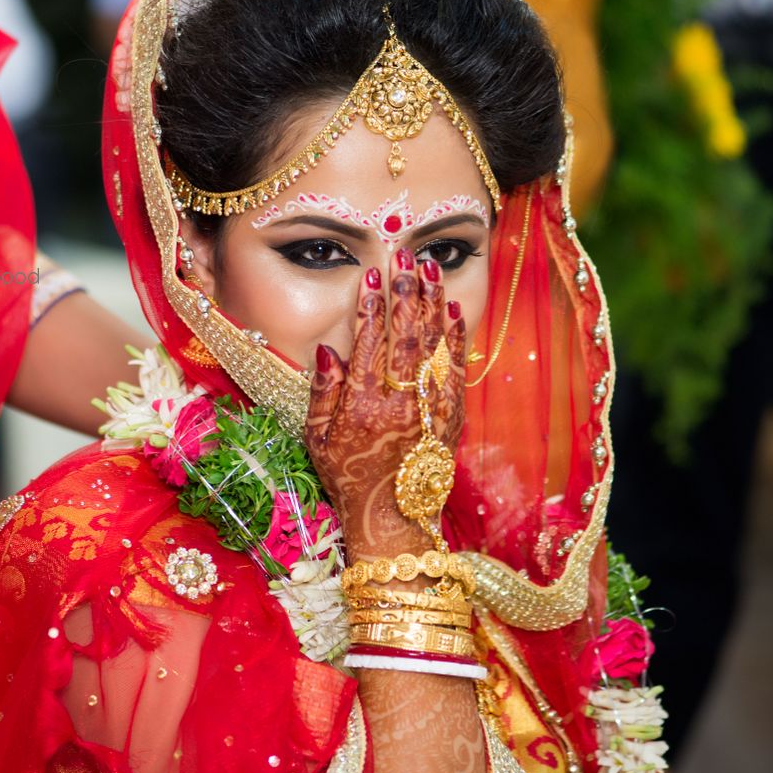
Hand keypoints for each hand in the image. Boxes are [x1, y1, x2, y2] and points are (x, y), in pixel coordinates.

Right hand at [304, 250, 466, 558]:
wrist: (391, 517)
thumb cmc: (346, 476)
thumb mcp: (317, 437)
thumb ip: (323, 390)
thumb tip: (329, 347)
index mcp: (363, 405)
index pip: (370, 341)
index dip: (372, 304)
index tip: (372, 273)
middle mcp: (400, 402)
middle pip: (406, 334)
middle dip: (407, 290)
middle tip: (406, 255)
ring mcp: (430, 408)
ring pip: (433, 344)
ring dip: (433, 302)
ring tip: (430, 268)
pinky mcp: (451, 416)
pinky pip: (454, 367)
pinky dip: (454, 336)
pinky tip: (453, 310)